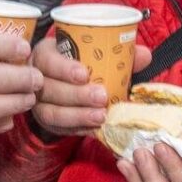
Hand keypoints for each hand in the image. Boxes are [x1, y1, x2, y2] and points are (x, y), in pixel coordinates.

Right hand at [28, 36, 151, 137]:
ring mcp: (38, 103)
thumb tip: (144, 55)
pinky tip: (95, 129)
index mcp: (45, 54)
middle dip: (76, 96)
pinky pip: (60, 129)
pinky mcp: (46, 122)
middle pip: (49, 90)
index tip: (84, 74)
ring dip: (77, 116)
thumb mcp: (94, 52)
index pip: (47, 60)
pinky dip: (78, 129)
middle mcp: (36, 79)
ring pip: (52, 113)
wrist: (64, 79)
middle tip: (101, 97)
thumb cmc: (80, 60)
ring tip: (101, 117)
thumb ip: (118, 53)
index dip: (63, 69)